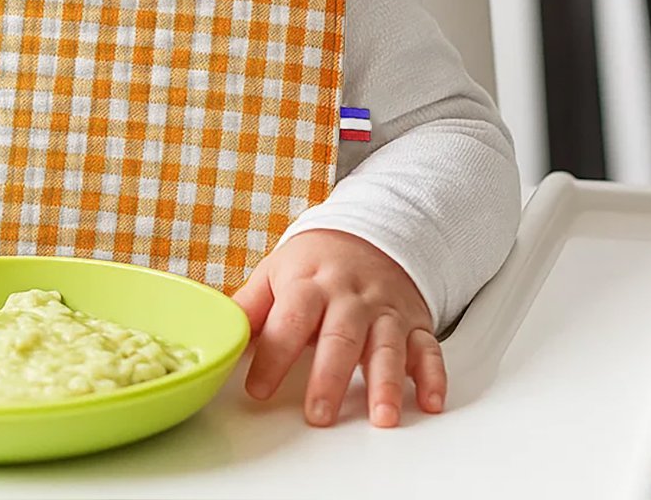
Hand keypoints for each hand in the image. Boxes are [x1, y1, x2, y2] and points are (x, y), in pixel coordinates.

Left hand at [232, 228, 445, 427]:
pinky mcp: (414, 322)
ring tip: (381, 417)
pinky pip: (428, 348)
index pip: (289, 319)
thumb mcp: (276, 272)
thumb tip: (219, 332)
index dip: (273, 356)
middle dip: (330, 377)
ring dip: (385, 382)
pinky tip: (428, 400)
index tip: (258, 389)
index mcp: (309, 283)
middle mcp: (349, 297)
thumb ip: (250, 306)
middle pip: (340, 336)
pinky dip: (431, 375)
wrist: (367, 234)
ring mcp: (384, 310)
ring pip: (387, 345)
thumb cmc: (315, 263)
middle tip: (318, 414)